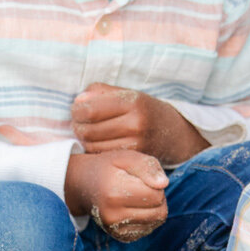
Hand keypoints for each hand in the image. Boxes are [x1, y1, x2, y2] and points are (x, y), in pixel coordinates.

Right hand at [64, 147, 167, 237]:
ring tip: (139, 196)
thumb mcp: (126, 158)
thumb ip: (147, 166)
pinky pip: (148, 229)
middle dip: (157, 197)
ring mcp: (115, 229)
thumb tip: (164, 184)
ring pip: (156, 221)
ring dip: (154, 207)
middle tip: (142, 186)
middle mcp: (113, 215)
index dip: (155, 184)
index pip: (156, 195)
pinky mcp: (120, 236)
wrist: (84, 185)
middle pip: (159, 211)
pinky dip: (148, 217)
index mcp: (114, 193)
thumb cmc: (108, 168)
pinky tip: (135, 207)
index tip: (142, 178)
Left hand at [71, 83, 206, 164]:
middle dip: (77, 126)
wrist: (173, 133)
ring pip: (92, 145)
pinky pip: (102, 155)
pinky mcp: (134, 159)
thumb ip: (100, 92)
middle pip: (88, 130)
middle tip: (78, 122)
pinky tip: (97, 142)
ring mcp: (136, 144)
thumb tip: (78, 101)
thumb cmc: (143, 109)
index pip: (89, 109)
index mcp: (133, 101)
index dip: (76, 110)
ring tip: (87, 132)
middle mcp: (136, 123)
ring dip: (83, 139)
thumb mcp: (127, 93)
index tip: (76, 109)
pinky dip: (94, 150)